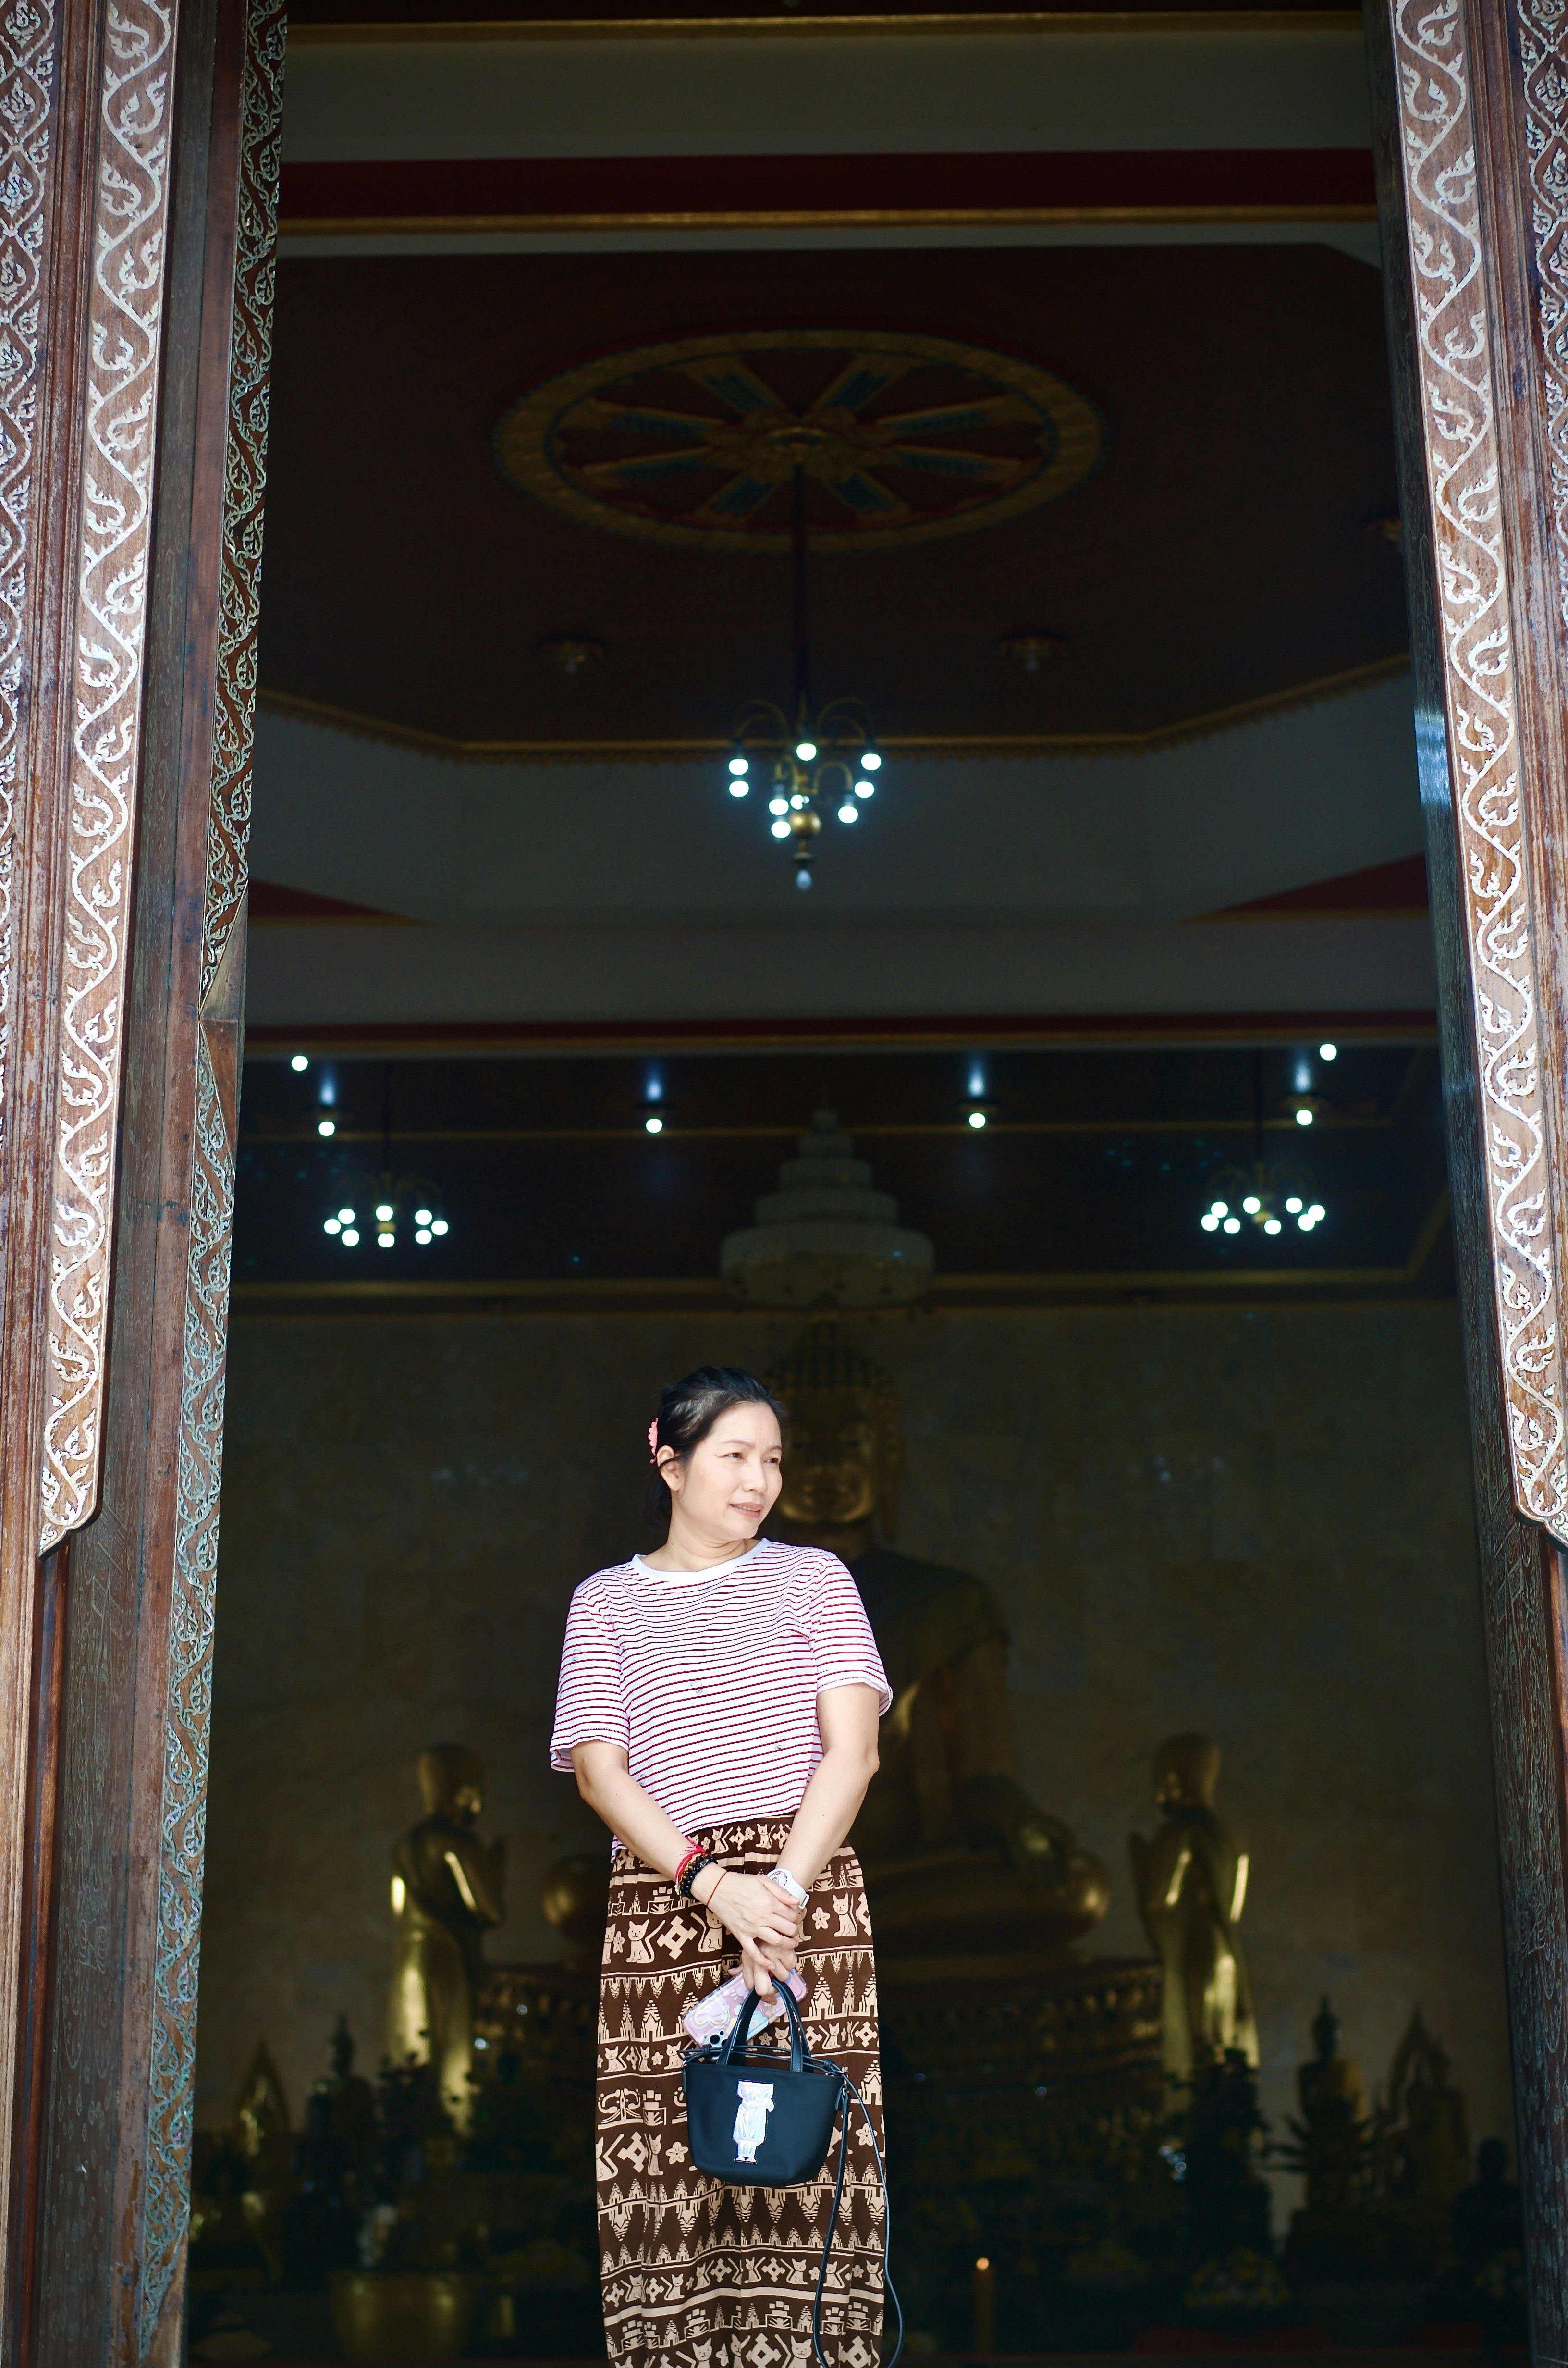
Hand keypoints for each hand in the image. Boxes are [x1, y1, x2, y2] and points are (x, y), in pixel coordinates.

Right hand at [707, 1873, 800, 1997]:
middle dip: (795, 1931)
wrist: (717, 1889)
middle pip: (787, 1929)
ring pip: (776, 1941)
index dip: (797, 1917)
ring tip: (790, 1944)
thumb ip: (781, 1891)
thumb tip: (796, 1901)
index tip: (796, 1918)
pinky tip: (771, 1965)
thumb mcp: (763, 1881)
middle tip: (794, 1931)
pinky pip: (753, 1953)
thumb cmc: (741, 1883)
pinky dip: (763, 1961)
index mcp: (769, 1902)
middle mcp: (763, 1917)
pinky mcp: (741, 1936)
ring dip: (787, 1945)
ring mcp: (752, 1928)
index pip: (792, 1915)